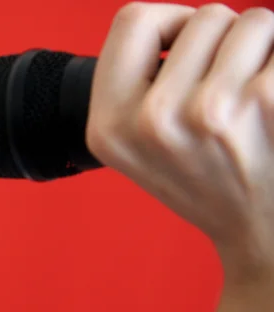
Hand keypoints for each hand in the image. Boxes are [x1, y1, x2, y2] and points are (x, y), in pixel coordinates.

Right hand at [86, 2, 273, 283]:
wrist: (262, 233)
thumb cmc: (206, 182)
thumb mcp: (136, 146)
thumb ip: (135, 83)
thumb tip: (177, 24)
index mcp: (110, 126)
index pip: (131, 20)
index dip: (168, 25)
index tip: (188, 51)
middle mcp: (151, 119)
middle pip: (201, 17)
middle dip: (224, 43)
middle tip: (228, 93)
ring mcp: (209, 111)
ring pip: (252, 22)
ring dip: (262, 50)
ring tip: (255, 101)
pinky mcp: (265, 103)